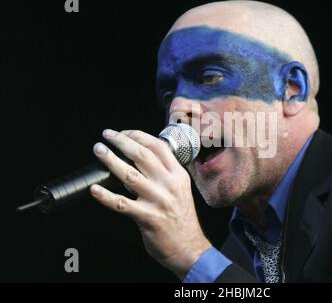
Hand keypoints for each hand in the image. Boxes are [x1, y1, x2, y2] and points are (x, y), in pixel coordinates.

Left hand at [89, 128, 210, 278]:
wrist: (188, 247)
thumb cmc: (181, 217)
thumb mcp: (180, 189)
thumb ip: (164, 173)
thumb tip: (136, 159)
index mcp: (178, 175)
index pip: (158, 147)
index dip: (138, 135)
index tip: (124, 132)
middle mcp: (169, 185)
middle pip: (142, 155)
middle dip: (122, 141)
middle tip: (107, 135)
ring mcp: (158, 201)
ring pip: (129, 175)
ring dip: (111, 160)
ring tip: (99, 151)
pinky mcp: (147, 218)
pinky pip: (121, 203)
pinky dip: (105, 196)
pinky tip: (95, 189)